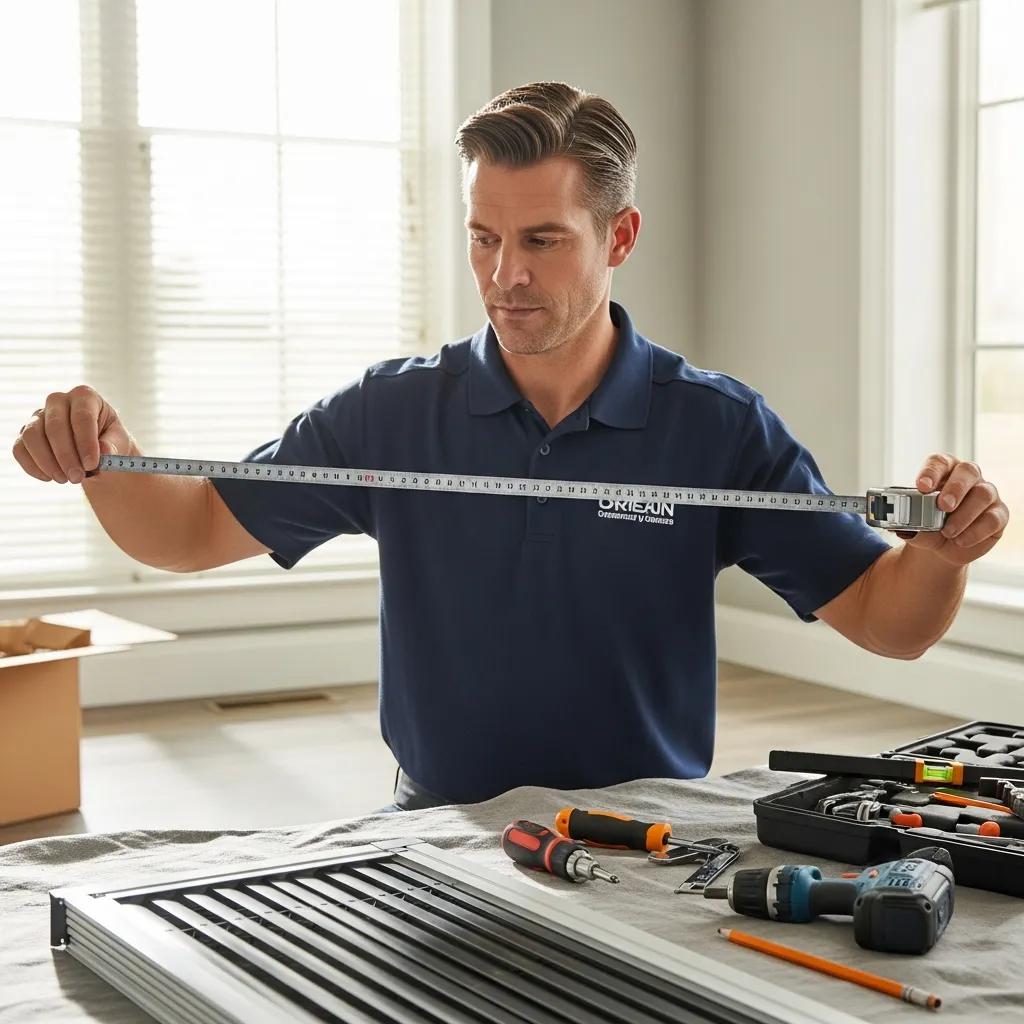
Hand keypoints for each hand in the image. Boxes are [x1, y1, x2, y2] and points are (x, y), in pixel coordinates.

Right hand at [11, 385, 131, 483]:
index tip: (92, 464)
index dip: (86, 442)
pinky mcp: (25, 433)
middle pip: (55, 426)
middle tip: (77, 478)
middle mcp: (58, 401)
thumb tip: (104, 451)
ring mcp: (38, 416)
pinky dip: (32, 466)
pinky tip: (49, 478)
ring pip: (32, 436)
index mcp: (85, 396)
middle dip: (66, 456)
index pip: (82, 416)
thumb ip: (113, 445)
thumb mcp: (119, 441)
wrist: (95, 449)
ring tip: (65, 479)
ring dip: (47, 462)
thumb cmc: (109, 440)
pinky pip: (20, 449)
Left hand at [896, 454, 1008, 565]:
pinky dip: (975, 531)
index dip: (931, 472)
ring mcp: (987, 495)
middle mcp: (968, 478)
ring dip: (964, 514)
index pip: (939, 462)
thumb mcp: (915, 526)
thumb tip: (903, 526)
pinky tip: (960, 540)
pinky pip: (993, 519)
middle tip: (943, 506)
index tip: (922, 487)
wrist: (941, 548)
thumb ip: (911, 523)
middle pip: (967, 471)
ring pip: (983, 494)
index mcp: (944, 472)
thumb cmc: (928, 527)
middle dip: (955, 488)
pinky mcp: (998, 515)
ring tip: (947, 531)